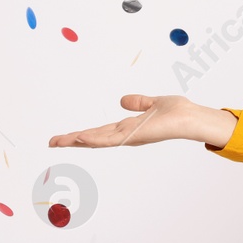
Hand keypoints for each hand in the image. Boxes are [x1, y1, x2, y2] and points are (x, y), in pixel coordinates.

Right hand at [49, 94, 194, 147]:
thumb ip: (138, 103)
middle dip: (73, 140)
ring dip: (78, 141)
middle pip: (94, 138)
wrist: (190, 118)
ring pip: (97, 140)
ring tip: (59, 141)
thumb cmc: (177, 112)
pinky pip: (111, 139)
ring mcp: (129, 137)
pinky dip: (96, 139)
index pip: (100, 131)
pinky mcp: (134, 136)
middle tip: (52, 142)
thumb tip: (122, 101)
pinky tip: (81, 139)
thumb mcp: (153, 103)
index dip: (83, 134)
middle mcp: (126, 134)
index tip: (65, 136)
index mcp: (128, 128)